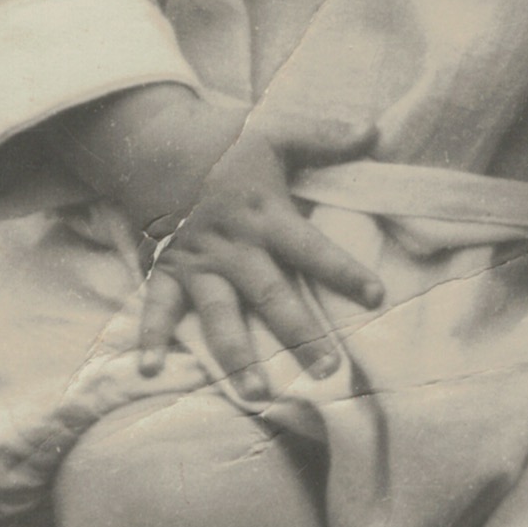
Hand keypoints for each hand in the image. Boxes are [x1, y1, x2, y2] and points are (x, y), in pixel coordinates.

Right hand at [138, 108, 384, 397]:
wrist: (154, 141)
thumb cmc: (226, 145)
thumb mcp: (277, 133)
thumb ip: (326, 138)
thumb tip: (375, 131)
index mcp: (265, 216)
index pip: (312, 248)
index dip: (344, 272)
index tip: (377, 297)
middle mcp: (233, 247)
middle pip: (271, 297)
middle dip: (299, 335)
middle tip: (328, 372)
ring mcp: (197, 263)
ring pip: (220, 316)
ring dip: (236, 356)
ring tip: (257, 394)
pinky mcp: (167, 271)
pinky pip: (157, 308)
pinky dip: (151, 338)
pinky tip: (150, 370)